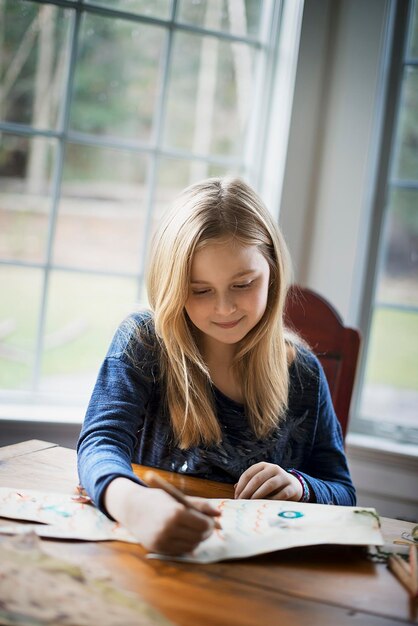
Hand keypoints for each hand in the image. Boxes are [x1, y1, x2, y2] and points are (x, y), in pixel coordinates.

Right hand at [105, 478, 219, 555]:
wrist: (131, 507)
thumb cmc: (158, 499)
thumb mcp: (178, 497)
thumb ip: (200, 505)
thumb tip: (219, 514)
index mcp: (176, 512)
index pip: (203, 525)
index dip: (209, 524)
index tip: (209, 521)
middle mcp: (169, 528)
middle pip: (198, 537)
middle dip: (204, 532)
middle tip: (204, 527)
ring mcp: (162, 540)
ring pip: (190, 546)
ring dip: (195, 540)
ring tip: (192, 530)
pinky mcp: (157, 548)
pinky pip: (179, 552)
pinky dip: (184, 545)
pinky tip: (182, 536)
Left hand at [234, 462, 302, 500]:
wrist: (293, 486)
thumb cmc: (272, 484)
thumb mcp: (261, 481)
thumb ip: (249, 483)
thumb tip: (235, 488)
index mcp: (263, 466)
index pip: (248, 473)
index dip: (241, 485)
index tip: (236, 496)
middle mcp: (273, 468)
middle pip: (257, 479)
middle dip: (248, 491)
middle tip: (242, 501)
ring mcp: (283, 477)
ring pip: (269, 485)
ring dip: (258, 495)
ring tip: (251, 503)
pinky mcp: (291, 487)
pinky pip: (281, 494)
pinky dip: (272, 500)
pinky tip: (265, 505)